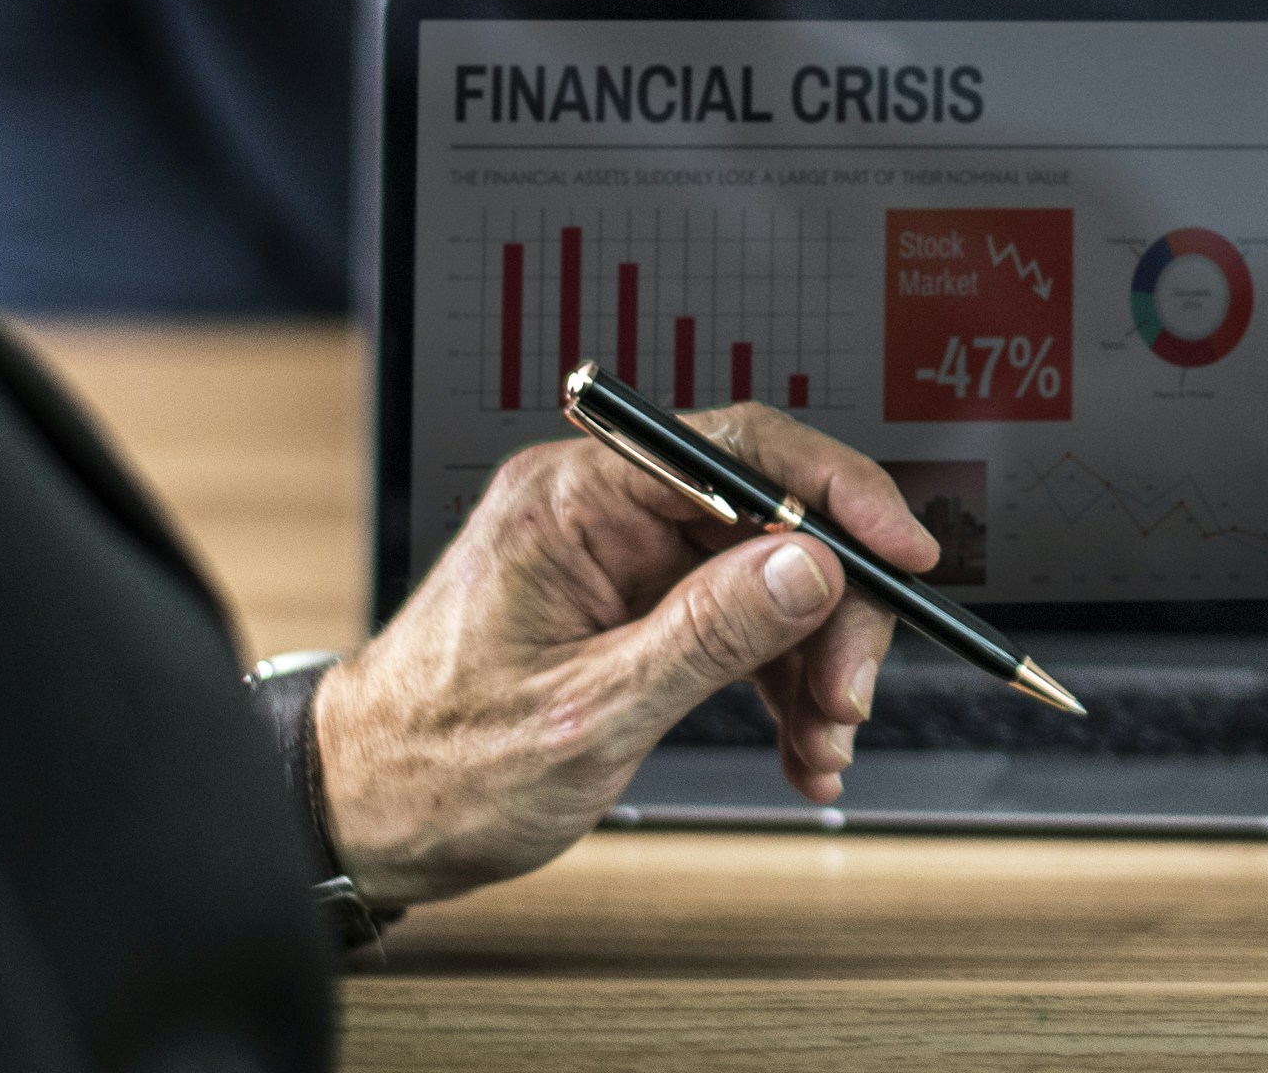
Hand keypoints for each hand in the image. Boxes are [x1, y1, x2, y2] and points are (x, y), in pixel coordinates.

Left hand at [309, 405, 939, 907]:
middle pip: (771, 519)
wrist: (363, 817)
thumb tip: (809, 568)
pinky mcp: (634, 605)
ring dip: (813, 662)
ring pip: (769, 576)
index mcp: (574, 499)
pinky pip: (740, 620)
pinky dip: (781, 683)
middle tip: (850, 697)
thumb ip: (706, 636)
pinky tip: (799, 746)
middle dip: (830, 611)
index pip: (740, 451)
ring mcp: (620, 556)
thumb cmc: (435, 767)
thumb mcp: (586, 715)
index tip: (905, 554)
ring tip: (822, 745)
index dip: (839, 495)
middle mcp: (601, 510)